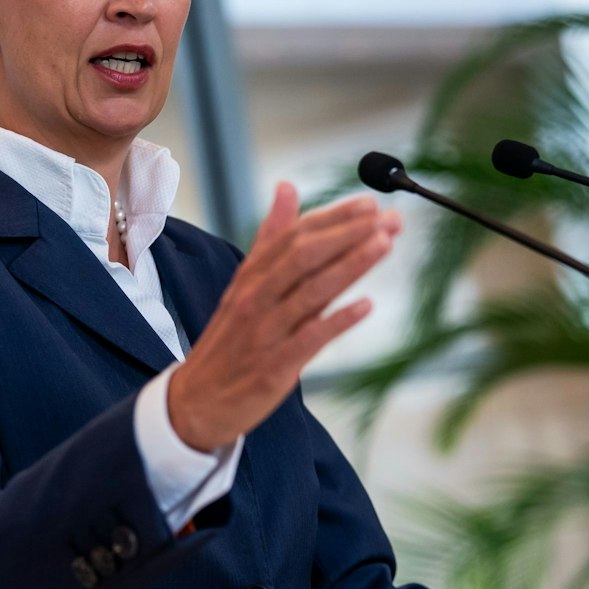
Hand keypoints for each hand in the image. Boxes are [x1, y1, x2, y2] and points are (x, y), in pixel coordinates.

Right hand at [168, 183, 399, 451]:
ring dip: (350, 265)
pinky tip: (366, 306)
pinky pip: (310, 338)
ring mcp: (265, 331)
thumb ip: (271, 238)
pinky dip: (338, 320)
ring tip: (384, 245)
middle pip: (305, 255)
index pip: (295, 235)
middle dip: (350, 234)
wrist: (197, 400)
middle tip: (390, 220)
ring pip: (311, 290)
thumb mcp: (246, 283)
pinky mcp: (274, 366)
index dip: (333, 217)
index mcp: (252, 275)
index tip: (370, 203)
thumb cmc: (231, 338)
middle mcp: (257, 297)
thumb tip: (288, 188)